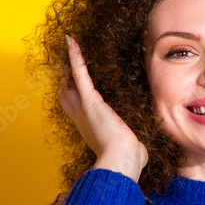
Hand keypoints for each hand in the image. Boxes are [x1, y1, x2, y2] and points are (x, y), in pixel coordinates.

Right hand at [59, 34, 147, 179]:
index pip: (74, 109)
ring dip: (67, 63)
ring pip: (70, 81)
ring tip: (66, 46)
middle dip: (63, 75)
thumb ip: (134, 148)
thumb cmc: (128, 161)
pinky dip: (75, 59)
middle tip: (62, 59)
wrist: (122, 161)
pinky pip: (80, 75)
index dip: (70, 94)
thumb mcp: (130, 152)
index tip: (69, 84)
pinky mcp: (91, 102)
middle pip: (66, 92)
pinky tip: (71, 43)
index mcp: (90, 130)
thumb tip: (143, 151)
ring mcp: (85, 109)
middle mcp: (82, 119)